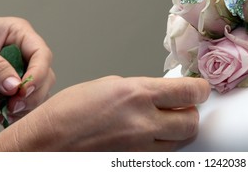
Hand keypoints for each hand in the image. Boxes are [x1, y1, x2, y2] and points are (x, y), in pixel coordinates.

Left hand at [0, 17, 54, 123]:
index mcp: (21, 35)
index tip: (25, 89)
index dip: (39, 73)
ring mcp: (19, 74)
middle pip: (45, 76)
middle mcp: (25, 55)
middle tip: (14, 104)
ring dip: (27, 106)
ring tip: (9, 111)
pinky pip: (24, 105)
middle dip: (33, 93)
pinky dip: (18, 114)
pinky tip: (7, 116)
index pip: (42, 55)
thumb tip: (14, 86)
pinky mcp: (10, 91)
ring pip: (38, 93)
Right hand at [0, 76, 209, 150]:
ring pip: (180, 142)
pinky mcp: (135, 164)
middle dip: (191, 113)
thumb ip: (143, 89)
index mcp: (137, 94)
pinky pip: (161, 156)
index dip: (201, 89)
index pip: (190, 92)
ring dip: (178, 131)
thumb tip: (164, 93)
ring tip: (163, 122)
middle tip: (182, 107)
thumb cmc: (69, 111)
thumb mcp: (111, 84)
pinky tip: (149, 138)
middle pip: (192, 122)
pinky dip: (162, 147)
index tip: (200, 88)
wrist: (47, 142)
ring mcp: (140, 148)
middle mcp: (143, 122)